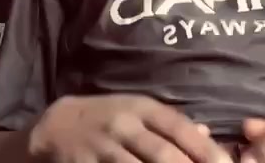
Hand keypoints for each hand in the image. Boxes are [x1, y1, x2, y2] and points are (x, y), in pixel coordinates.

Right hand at [28, 94, 231, 162]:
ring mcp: (104, 149)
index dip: (206, 150)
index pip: (180, 128)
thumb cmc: (108, 118)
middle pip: (163, 155)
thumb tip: (207, 134)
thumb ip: (172, 124)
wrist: (57, 126)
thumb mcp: (138, 111)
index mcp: (143, 109)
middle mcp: (125, 126)